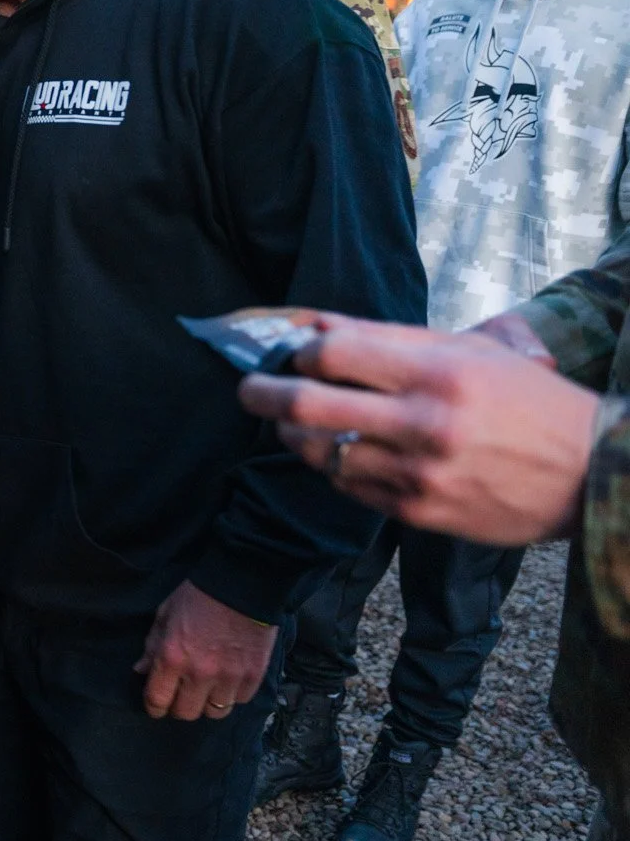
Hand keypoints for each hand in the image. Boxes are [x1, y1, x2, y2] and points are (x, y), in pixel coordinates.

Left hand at [134, 581, 277, 720]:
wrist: (242, 583)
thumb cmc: (198, 595)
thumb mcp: (165, 615)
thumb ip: (152, 646)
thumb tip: (141, 670)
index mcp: (172, 657)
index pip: (157, 700)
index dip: (154, 707)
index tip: (156, 706)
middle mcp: (200, 674)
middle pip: (186, 713)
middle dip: (179, 707)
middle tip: (181, 696)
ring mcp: (229, 677)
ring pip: (215, 712)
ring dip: (208, 703)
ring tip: (207, 690)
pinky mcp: (254, 676)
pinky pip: (240, 700)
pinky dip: (233, 694)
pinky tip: (228, 680)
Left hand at [238, 316, 596, 545]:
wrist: (592, 476)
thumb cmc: (530, 402)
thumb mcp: (473, 353)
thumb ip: (392, 338)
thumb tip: (318, 326)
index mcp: (439, 374)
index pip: (332, 354)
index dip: (298, 353)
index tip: (290, 354)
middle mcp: (424, 425)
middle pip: (306, 405)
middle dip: (262, 393)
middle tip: (248, 388)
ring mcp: (417, 475)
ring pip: (318, 452)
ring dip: (292, 433)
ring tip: (291, 420)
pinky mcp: (416, 514)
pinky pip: (347, 486)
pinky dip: (332, 465)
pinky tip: (339, 452)